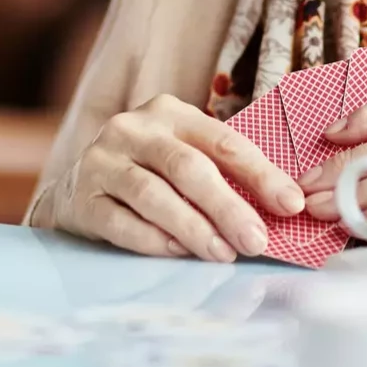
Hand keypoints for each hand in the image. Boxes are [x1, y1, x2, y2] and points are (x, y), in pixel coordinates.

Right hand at [55, 94, 304, 261]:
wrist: (75, 190)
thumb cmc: (148, 173)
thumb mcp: (183, 156)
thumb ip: (224, 172)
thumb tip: (283, 208)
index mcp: (171, 113)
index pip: (223, 142)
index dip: (261, 174)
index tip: (291, 204)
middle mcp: (134, 130)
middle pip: (188, 168)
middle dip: (228, 207)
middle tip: (256, 240)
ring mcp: (103, 162)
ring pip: (153, 195)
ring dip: (194, 228)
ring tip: (224, 253)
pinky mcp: (82, 198)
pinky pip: (121, 223)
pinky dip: (154, 240)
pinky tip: (179, 253)